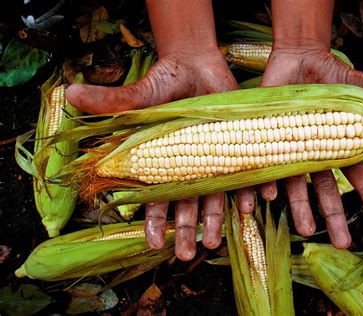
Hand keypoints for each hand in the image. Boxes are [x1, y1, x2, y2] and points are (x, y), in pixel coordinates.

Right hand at [66, 0, 237, 260]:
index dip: (153, 221)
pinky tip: (249, 205)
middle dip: (186, 230)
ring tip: (215, 242)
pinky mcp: (234, 148)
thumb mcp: (140, 94)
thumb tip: (70, 93)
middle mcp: (187, 167)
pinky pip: (242, 174)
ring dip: (214, 220)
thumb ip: (112, 101)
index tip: (153, 244)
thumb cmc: (163, 83)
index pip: (154, 197)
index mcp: (162, 162)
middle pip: (186, 205)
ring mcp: (212, 160)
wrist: (197, 66)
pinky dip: (246, 190)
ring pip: (213, 197)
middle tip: (188, 254)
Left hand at [239, 0, 362, 247]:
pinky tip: (264, 197)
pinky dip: (262, 183)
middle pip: (324, 188)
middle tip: (342, 243)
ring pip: (294, 184)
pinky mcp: (267, 139)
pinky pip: (263, 166)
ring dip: (299, 206)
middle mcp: (314, 154)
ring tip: (304, 229)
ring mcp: (290, 149)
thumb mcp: (361, 83)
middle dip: (333, 215)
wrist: (297, 61)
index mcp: (338, 145)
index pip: (357, 173)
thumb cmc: (331, 76)